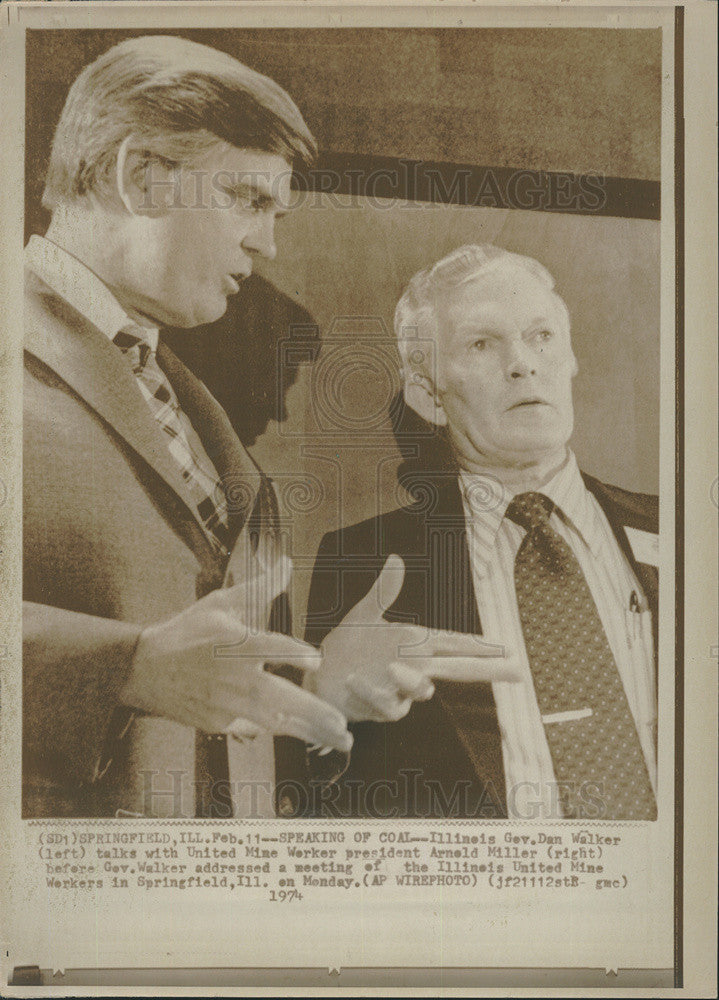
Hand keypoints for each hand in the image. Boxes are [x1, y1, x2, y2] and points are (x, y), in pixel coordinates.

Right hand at [119, 555, 351, 751]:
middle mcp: (233, 677)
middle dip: (313, 712)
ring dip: (307, 730)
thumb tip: (287, 564)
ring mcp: (225, 704)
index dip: (295, 654)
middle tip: (342, 722)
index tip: (317, 661)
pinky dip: (278, 728)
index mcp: (235, 643)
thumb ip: (259, 588)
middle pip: (278, 697)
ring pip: (272, 722)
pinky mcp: (217, 722)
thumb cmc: (186, 632)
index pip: (270, 647)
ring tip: (338, 738)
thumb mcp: (220, 603)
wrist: (142, 670)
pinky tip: (305, 732)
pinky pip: (253, 727)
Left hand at [309, 554, 519, 722]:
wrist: (319, 674)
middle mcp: (414, 667)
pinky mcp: (380, 707)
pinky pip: (384, 704)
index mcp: (416, 643)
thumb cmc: (348, 646)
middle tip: (518, 672)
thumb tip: (397, 559)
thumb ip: (384, 591)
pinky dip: (372, 693)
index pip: (456, 644)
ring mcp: (400, 690)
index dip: (482, 646)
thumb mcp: (364, 614)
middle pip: (459, 670)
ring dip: (411, 681)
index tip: (509, 648)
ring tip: (393, 669)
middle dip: (489, 671)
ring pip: (420, 690)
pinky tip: (355, 680)